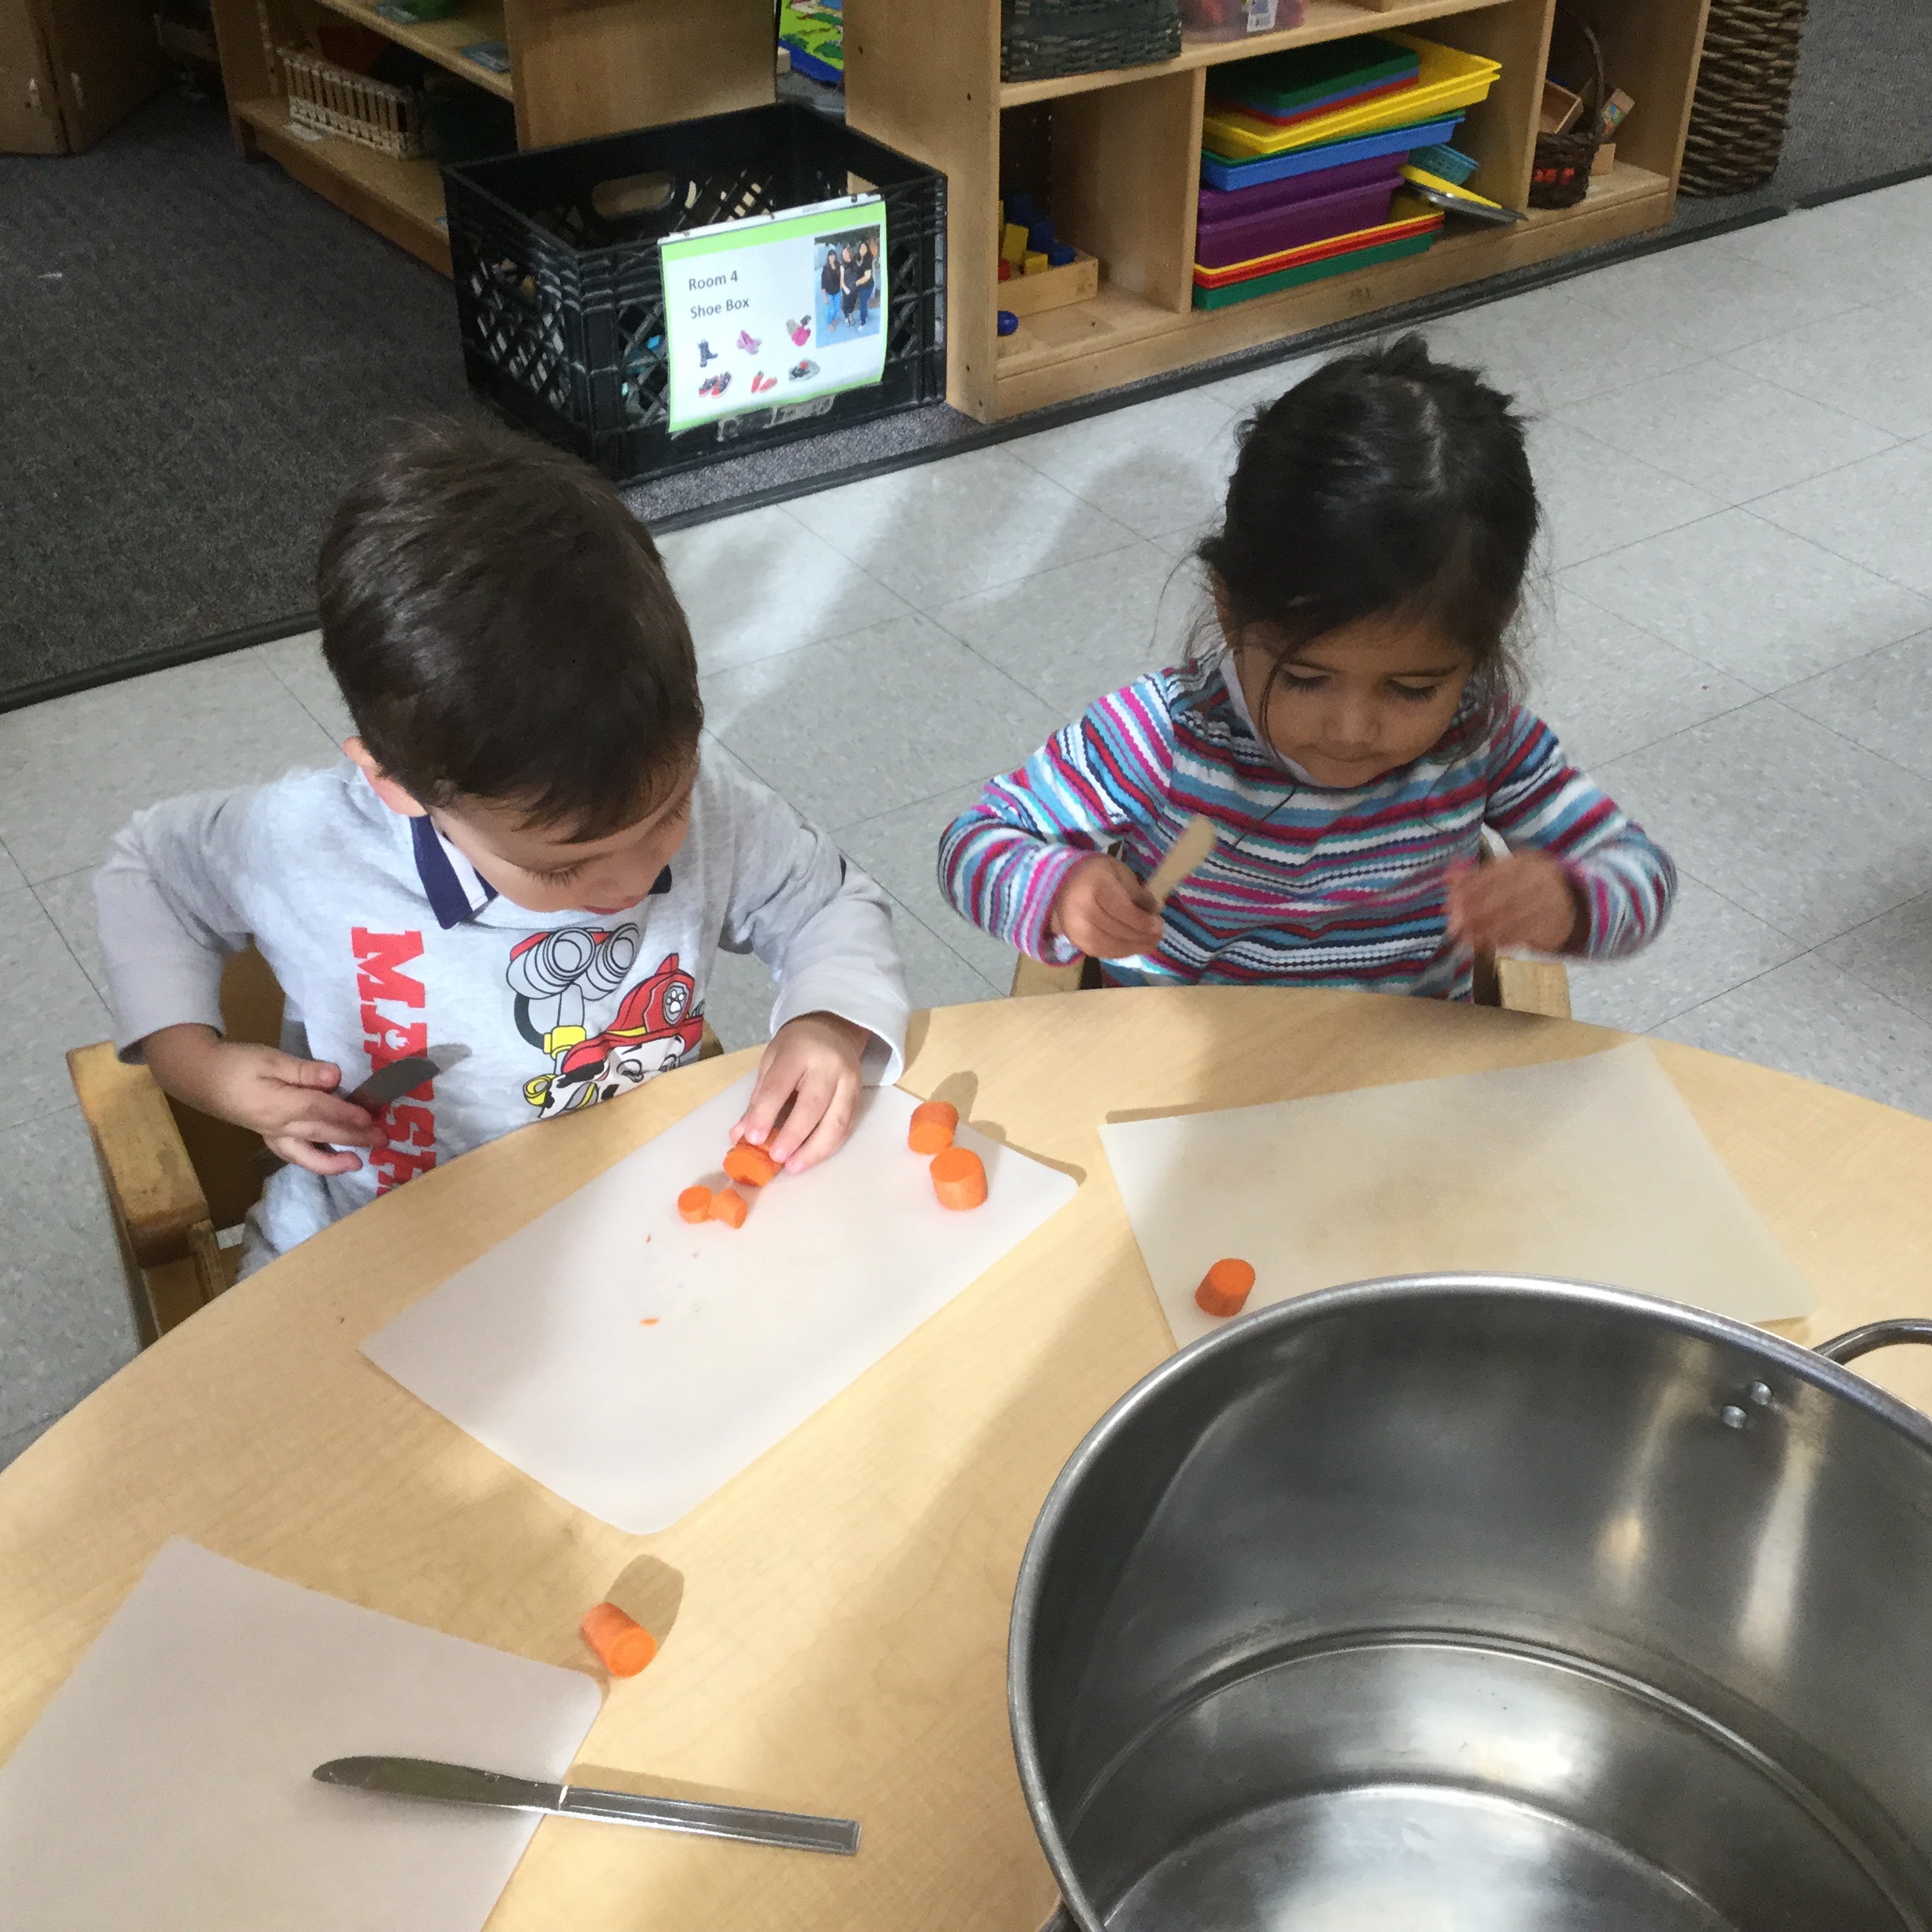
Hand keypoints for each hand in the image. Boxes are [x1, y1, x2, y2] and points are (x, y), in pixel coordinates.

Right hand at [140, 1024, 384, 1175]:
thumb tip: (334, 1077)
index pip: (321, 1112)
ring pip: (305, 1155)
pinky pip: (293, 1154)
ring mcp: (270, 1135)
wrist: (198, 1076)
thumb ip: (303, 1070)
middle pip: (321, 1134)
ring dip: (333, 1161)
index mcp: (278, 1105)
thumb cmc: (234, 1062)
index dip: (348, 1116)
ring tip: (356, 1163)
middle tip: (381, 1140)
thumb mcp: (269, 1057)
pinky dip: (312, 1159)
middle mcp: (276, 1126)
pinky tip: (328, 1157)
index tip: (372, 1119)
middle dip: (353, 1139)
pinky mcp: (266, 1136)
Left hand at [731, 1011, 867, 1172]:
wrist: (834, 1031)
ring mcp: (849, 1082)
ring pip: (836, 1122)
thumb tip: (740, 1135)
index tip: (752, 1138)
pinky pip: (846, 1128)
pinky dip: (828, 1147)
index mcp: (800, 1051)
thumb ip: (758, 1099)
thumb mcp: (770, 1063)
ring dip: (815, 1150)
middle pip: (813, 1106)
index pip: (780, 1086)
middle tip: (775, 1158)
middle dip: (793, 1136)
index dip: (765, 1114)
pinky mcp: (859, 1098)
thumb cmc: (796, 1048)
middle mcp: (829, 1066)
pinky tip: (811, 1158)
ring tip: (794, 1167)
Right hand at [1050, 855, 1164, 960]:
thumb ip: (1137, 892)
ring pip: (1110, 945)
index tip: (1160, 925)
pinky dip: (1120, 952)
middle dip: (1142, 936)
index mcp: (1094, 888)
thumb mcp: (1119, 872)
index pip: (1123, 911)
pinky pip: (1101, 951)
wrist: (1060, 883)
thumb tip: (1154, 912)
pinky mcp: (1075, 941)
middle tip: (1158, 936)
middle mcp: (1082, 910)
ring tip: (1149, 944)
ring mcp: (1076, 929)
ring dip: (1133, 948)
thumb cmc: (1095, 873)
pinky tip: (1132, 948)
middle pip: (1118, 930)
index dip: (1143, 922)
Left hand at [1445, 851, 1584, 955]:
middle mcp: (1540, 880)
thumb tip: (1447, 876)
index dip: (1467, 891)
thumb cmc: (1529, 885)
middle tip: (1453, 925)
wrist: (1574, 903)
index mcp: (1526, 862)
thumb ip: (1476, 876)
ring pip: (1510, 919)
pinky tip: (1483, 943)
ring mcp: (1550, 904)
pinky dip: (1499, 940)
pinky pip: (1522, 935)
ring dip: (1482, 931)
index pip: (1492, 875)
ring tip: (1464, 937)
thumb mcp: (1507, 873)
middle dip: (1472, 914)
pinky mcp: (1554, 926)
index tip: (1449, 904)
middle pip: (1500, 898)